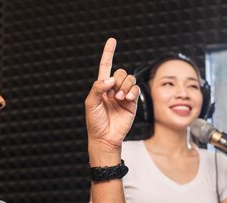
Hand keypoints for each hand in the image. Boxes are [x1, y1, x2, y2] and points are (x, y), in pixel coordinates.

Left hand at [84, 38, 138, 160]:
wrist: (105, 137)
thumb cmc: (95, 122)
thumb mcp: (90, 103)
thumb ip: (98, 88)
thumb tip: (110, 79)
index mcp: (101, 87)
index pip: (105, 66)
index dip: (108, 53)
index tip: (112, 40)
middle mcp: (113, 89)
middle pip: (120, 72)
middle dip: (117, 80)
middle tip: (112, 94)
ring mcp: (124, 95)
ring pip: (129, 79)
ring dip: (125, 86)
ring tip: (120, 98)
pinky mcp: (132, 103)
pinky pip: (136, 89)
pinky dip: (132, 91)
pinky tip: (127, 99)